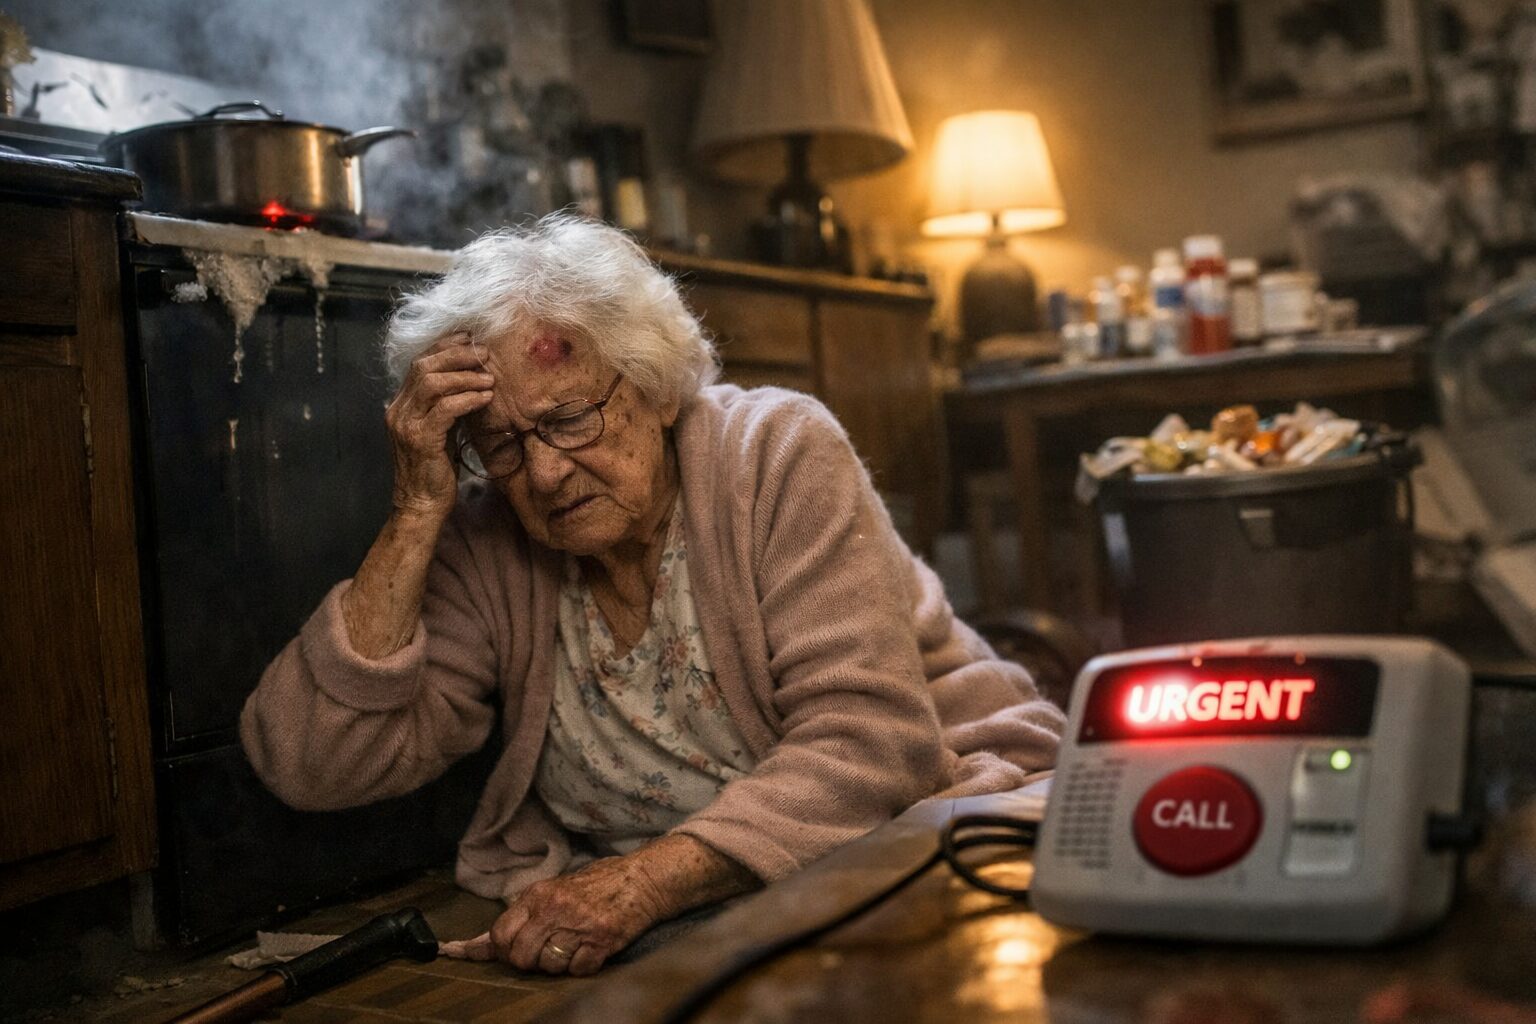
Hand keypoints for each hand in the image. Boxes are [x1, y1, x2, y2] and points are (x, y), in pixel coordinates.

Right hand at [384, 332, 495, 519]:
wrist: (421, 504)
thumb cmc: (434, 468)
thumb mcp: (439, 430)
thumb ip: (446, 405)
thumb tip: (472, 380)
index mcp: (400, 404)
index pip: (419, 363)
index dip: (444, 347)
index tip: (470, 339)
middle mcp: (398, 410)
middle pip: (424, 366)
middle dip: (457, 355)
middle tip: (484, 354)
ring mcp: (406, 424)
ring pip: (433, 384)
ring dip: (465, 376)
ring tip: (489, 378)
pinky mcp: (420, 440)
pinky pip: (445, 409)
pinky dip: (467, 399)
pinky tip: (485, 398)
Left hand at [446, 856, 668, 975]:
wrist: (642, 879)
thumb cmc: (595, 886)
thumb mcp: (553, 890)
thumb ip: (519, 916)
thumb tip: (473, 947)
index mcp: (539, 894)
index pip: (500, 933)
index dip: (505, 950)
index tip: (516, 950)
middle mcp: (556, 908)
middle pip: (521, 956)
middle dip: (530, 962)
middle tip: (545, 953)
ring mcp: (579, 924)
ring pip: (549, 966)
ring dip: (559, 965)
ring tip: (573, 946)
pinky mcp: (602, 940)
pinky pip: (578, 970)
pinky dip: (583, 966)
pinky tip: (591, 949)